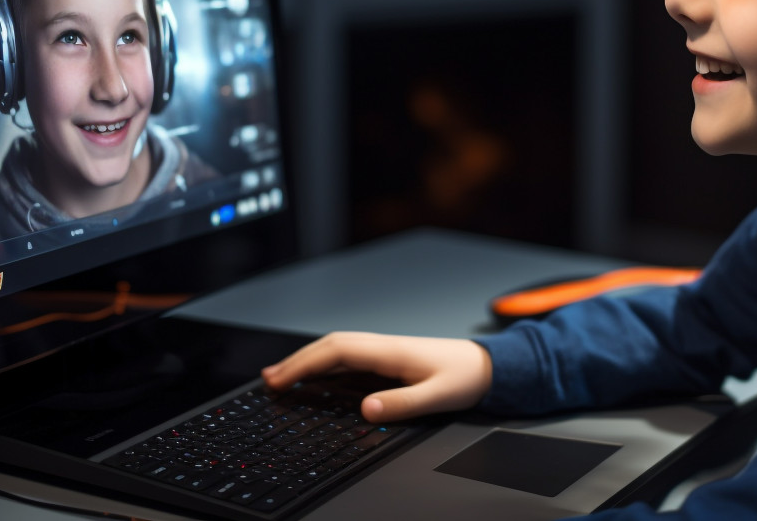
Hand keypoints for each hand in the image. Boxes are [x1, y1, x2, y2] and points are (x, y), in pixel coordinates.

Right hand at [262, 332, 491, 422]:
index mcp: (389, 352)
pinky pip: (348, 358)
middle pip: (330, 347)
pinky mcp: (389, 360)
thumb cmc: (465, 378)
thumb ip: (402, 404)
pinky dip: (325, 365)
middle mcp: (382, 347)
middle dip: (296, 361)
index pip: (337, 351)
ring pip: (337, 350)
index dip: (305, 363)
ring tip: (281, 376)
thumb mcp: (437, 396)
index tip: (280, 379)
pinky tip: (316, 376)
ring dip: (308, 361)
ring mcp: (384, 351)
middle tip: (267, 380)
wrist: (489, 365)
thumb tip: (366, 410)